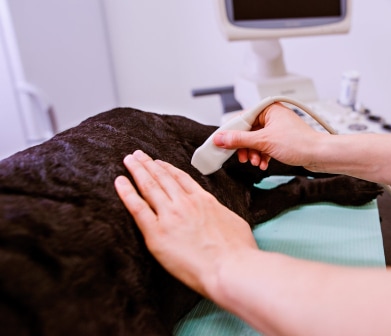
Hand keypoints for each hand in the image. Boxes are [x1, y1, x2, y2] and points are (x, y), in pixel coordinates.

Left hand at [114, 150, 257, 295]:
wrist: (230, 267)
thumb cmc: (239, 251)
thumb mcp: (235, 222)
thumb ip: (221, 214)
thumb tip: (218, 214)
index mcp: (205, 200)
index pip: (182, 179)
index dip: (168, 169)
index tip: (159, 162)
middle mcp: (185, 203)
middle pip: (163, 178)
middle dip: (149, 164)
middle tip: (138, 155)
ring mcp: (170, 216)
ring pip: (149, 186)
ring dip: (137, 170)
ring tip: (129, 160)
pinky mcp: (157, 233)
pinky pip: (137, 208)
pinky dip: (127, 193)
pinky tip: (119, 181)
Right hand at [213, 103, 325, 169]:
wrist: (319, 155)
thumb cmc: (299, 143)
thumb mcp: (263, 141)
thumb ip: (239, 140)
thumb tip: (221, 138)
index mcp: (268, 109)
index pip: (241, 118)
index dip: (231, 133)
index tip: (221, 143)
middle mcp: (272, 115)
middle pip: (248, 131)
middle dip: (245, 147)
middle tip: (243, 158)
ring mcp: (277, 128)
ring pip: (256, 140)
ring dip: (254, 153)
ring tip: (257, 162)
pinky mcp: (281, 139)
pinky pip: (264, 146)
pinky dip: (262, 155)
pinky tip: (264, 164)